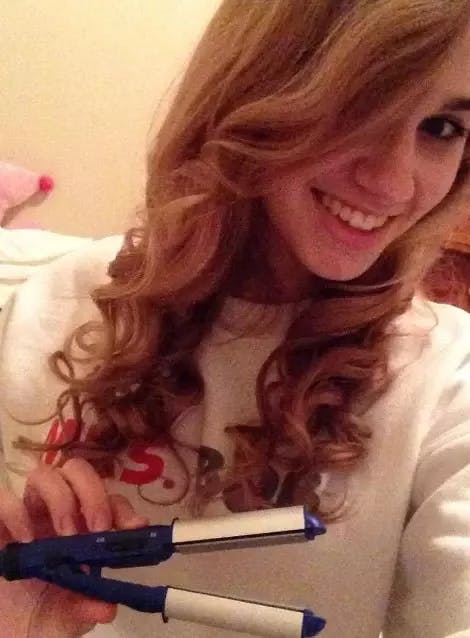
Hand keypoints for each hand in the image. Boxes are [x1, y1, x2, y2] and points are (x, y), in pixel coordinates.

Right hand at [0, 457, 148, 637]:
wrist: (5, 626)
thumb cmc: (40, 612)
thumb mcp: (67, 615)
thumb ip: (86, 607)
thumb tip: (108, 607)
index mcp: (81, 526)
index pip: (108, 499)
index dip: (122, 508)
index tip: (135, 529)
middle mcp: (54, 510)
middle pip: (78, 471)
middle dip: (92, 492)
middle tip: (96, 529)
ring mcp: (25, 512)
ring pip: (44, 473)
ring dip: (61, 498)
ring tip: (64, 536)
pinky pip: (3, 497)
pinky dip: (16, 511)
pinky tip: (25, 540)